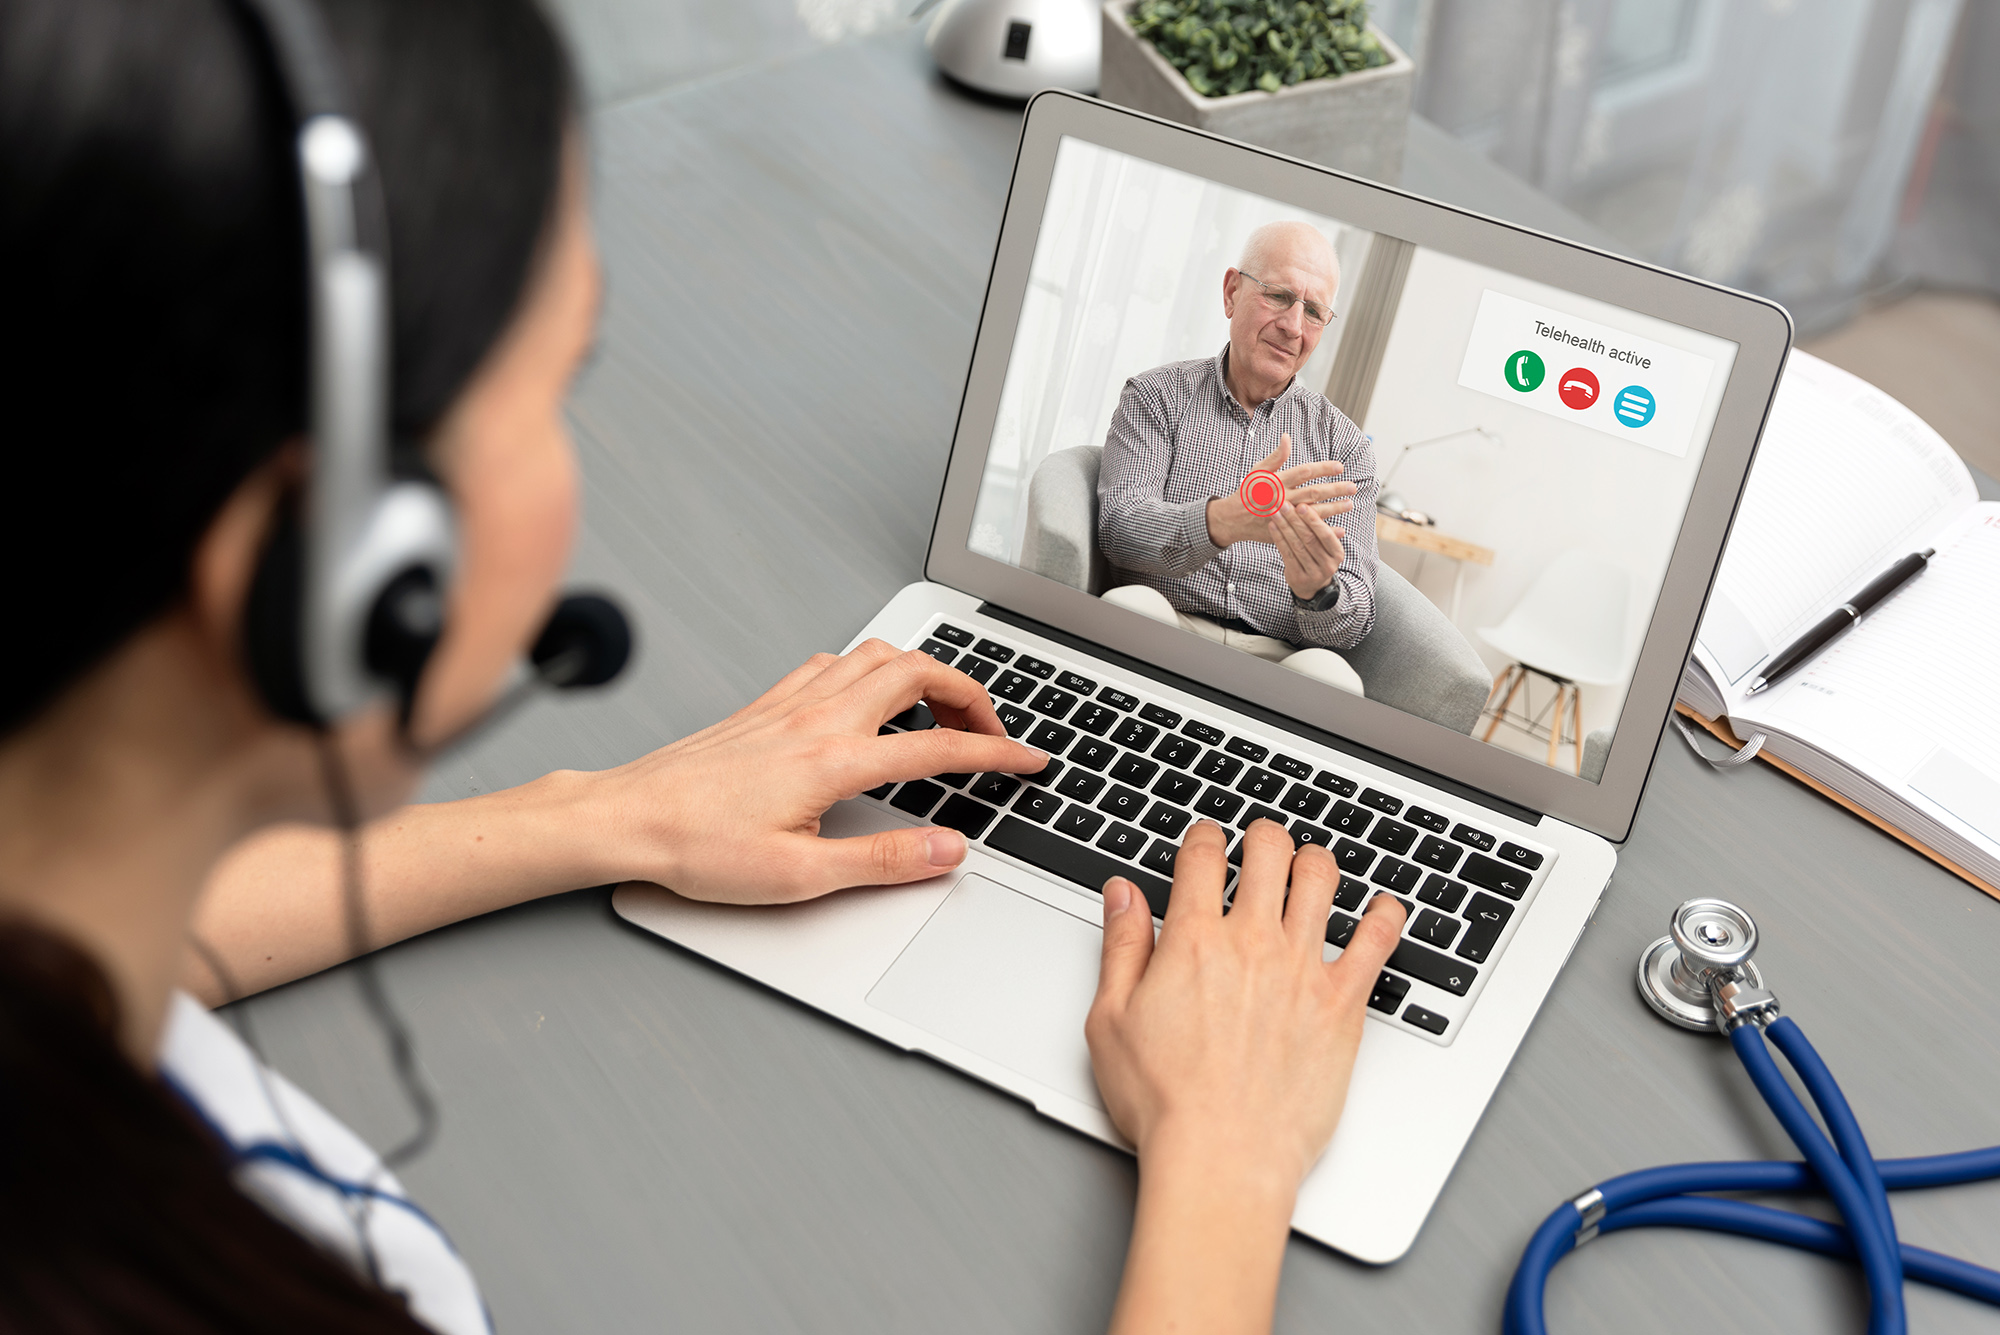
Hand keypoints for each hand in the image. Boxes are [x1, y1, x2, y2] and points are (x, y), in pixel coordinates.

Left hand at [577, 640, 1046, 901]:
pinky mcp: (767, 703)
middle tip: (992, 730)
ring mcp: (790, 702)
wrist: (626, 818)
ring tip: (944, 708)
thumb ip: (884, 862)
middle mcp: (817, 717)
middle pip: (918, 671)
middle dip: (971, 693)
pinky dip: (872, 668)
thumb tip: (949, 851)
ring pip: (878, 655)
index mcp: (834, 760)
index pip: (939, 745)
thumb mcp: (800, 876)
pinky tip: (870, 699)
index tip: (1028, 760)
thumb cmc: (697, 847)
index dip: (996, 752)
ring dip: (925, 671)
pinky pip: (835, 662)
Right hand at [1088, 818, 1404, 1333]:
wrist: (1222, 1158)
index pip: (1203, 855)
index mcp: (1193, 941)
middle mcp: (1253, 944)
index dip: (1203, 837)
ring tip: (1309, 866)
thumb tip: (1122, 895)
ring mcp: (1304, 970)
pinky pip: (1377, 941)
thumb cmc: (1166, 1104)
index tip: (1205, 841)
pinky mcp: (1343, 1005)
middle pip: (1269, 851)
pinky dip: (1385, 916)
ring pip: (1322, 879)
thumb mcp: (1110, 1021)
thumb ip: (1121, 948)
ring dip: (1314, 861)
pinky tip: (1384, 909)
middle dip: (1262, 836)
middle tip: (1260, 843)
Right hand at [1203, 432, 1357, 548]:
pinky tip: (1340, 529)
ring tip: (1349, 504)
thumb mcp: (1259, 471)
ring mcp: (1285, 517)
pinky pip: (1308, 533)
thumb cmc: (1248, 492)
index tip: (1340, 467)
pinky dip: (1324, 531)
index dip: (1323, 469)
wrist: (1233, 520)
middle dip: (1335, 490)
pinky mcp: (1285, 531)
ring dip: (1334, 509)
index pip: (1304, 472)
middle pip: (1313, 493)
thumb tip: (1287, 437)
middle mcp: (1282, 499)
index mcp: (1277, 482)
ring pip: (1314, 513)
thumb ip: (1276, 456)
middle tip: (1352, 487)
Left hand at [1269, 499, 1347, 600]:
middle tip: (1283, 504)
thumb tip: (1321, 502)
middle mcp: (1327, 565)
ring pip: (1296, 546)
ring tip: (1275, 512)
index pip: (1325, 534)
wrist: (1312, 586)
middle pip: (1309, 539)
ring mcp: (1313, 573)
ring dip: (1284, 527)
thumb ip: (1322, 528)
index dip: (1313, 520)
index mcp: (1337, 553)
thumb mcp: (1326, 546)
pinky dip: (1279, 539)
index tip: (1301, 505)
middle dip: (1295, 520)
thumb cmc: (1318, 557)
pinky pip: (1287, 554)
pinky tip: (1272, 526)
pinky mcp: (1298, 577)